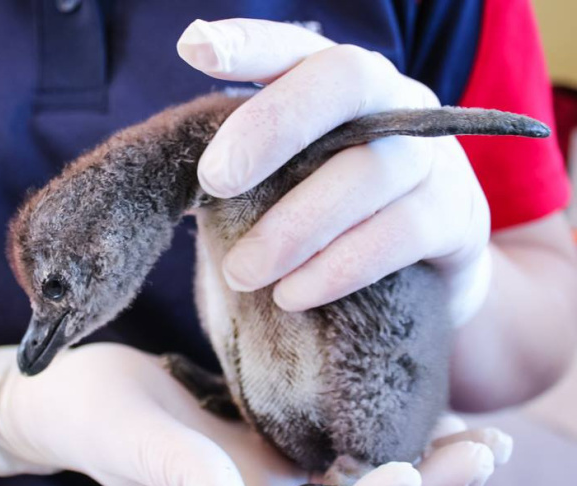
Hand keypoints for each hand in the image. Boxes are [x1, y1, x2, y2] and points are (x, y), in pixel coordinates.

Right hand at [0, 344, 510, 485]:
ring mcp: (277, 479)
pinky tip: (429, 408)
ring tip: (481, 436)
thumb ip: (175, 472)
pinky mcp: (278, 443)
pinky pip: (346, 451)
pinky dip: (393, 435)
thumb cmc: (88, 415)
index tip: (404, 472)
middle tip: (485, 448)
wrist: (75, 394)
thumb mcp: (127, 435)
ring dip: (428, 472)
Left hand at [177, 19, 492, 325]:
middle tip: (214, 181)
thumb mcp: (292, 185)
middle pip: (344, 81)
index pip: (295, 48)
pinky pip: (398, 233)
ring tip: (242, 272)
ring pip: (368, 170)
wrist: (426, 279)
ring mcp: (432, 156)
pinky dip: (337, 267)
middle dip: (273, 124)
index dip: (249, 42)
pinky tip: (291, 294)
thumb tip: (179, 187)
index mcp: (341, 87)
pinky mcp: (456, 215)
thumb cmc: (334, 222)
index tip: (194, 48)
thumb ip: (250, 173)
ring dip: (294, 226)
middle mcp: (394, 103)